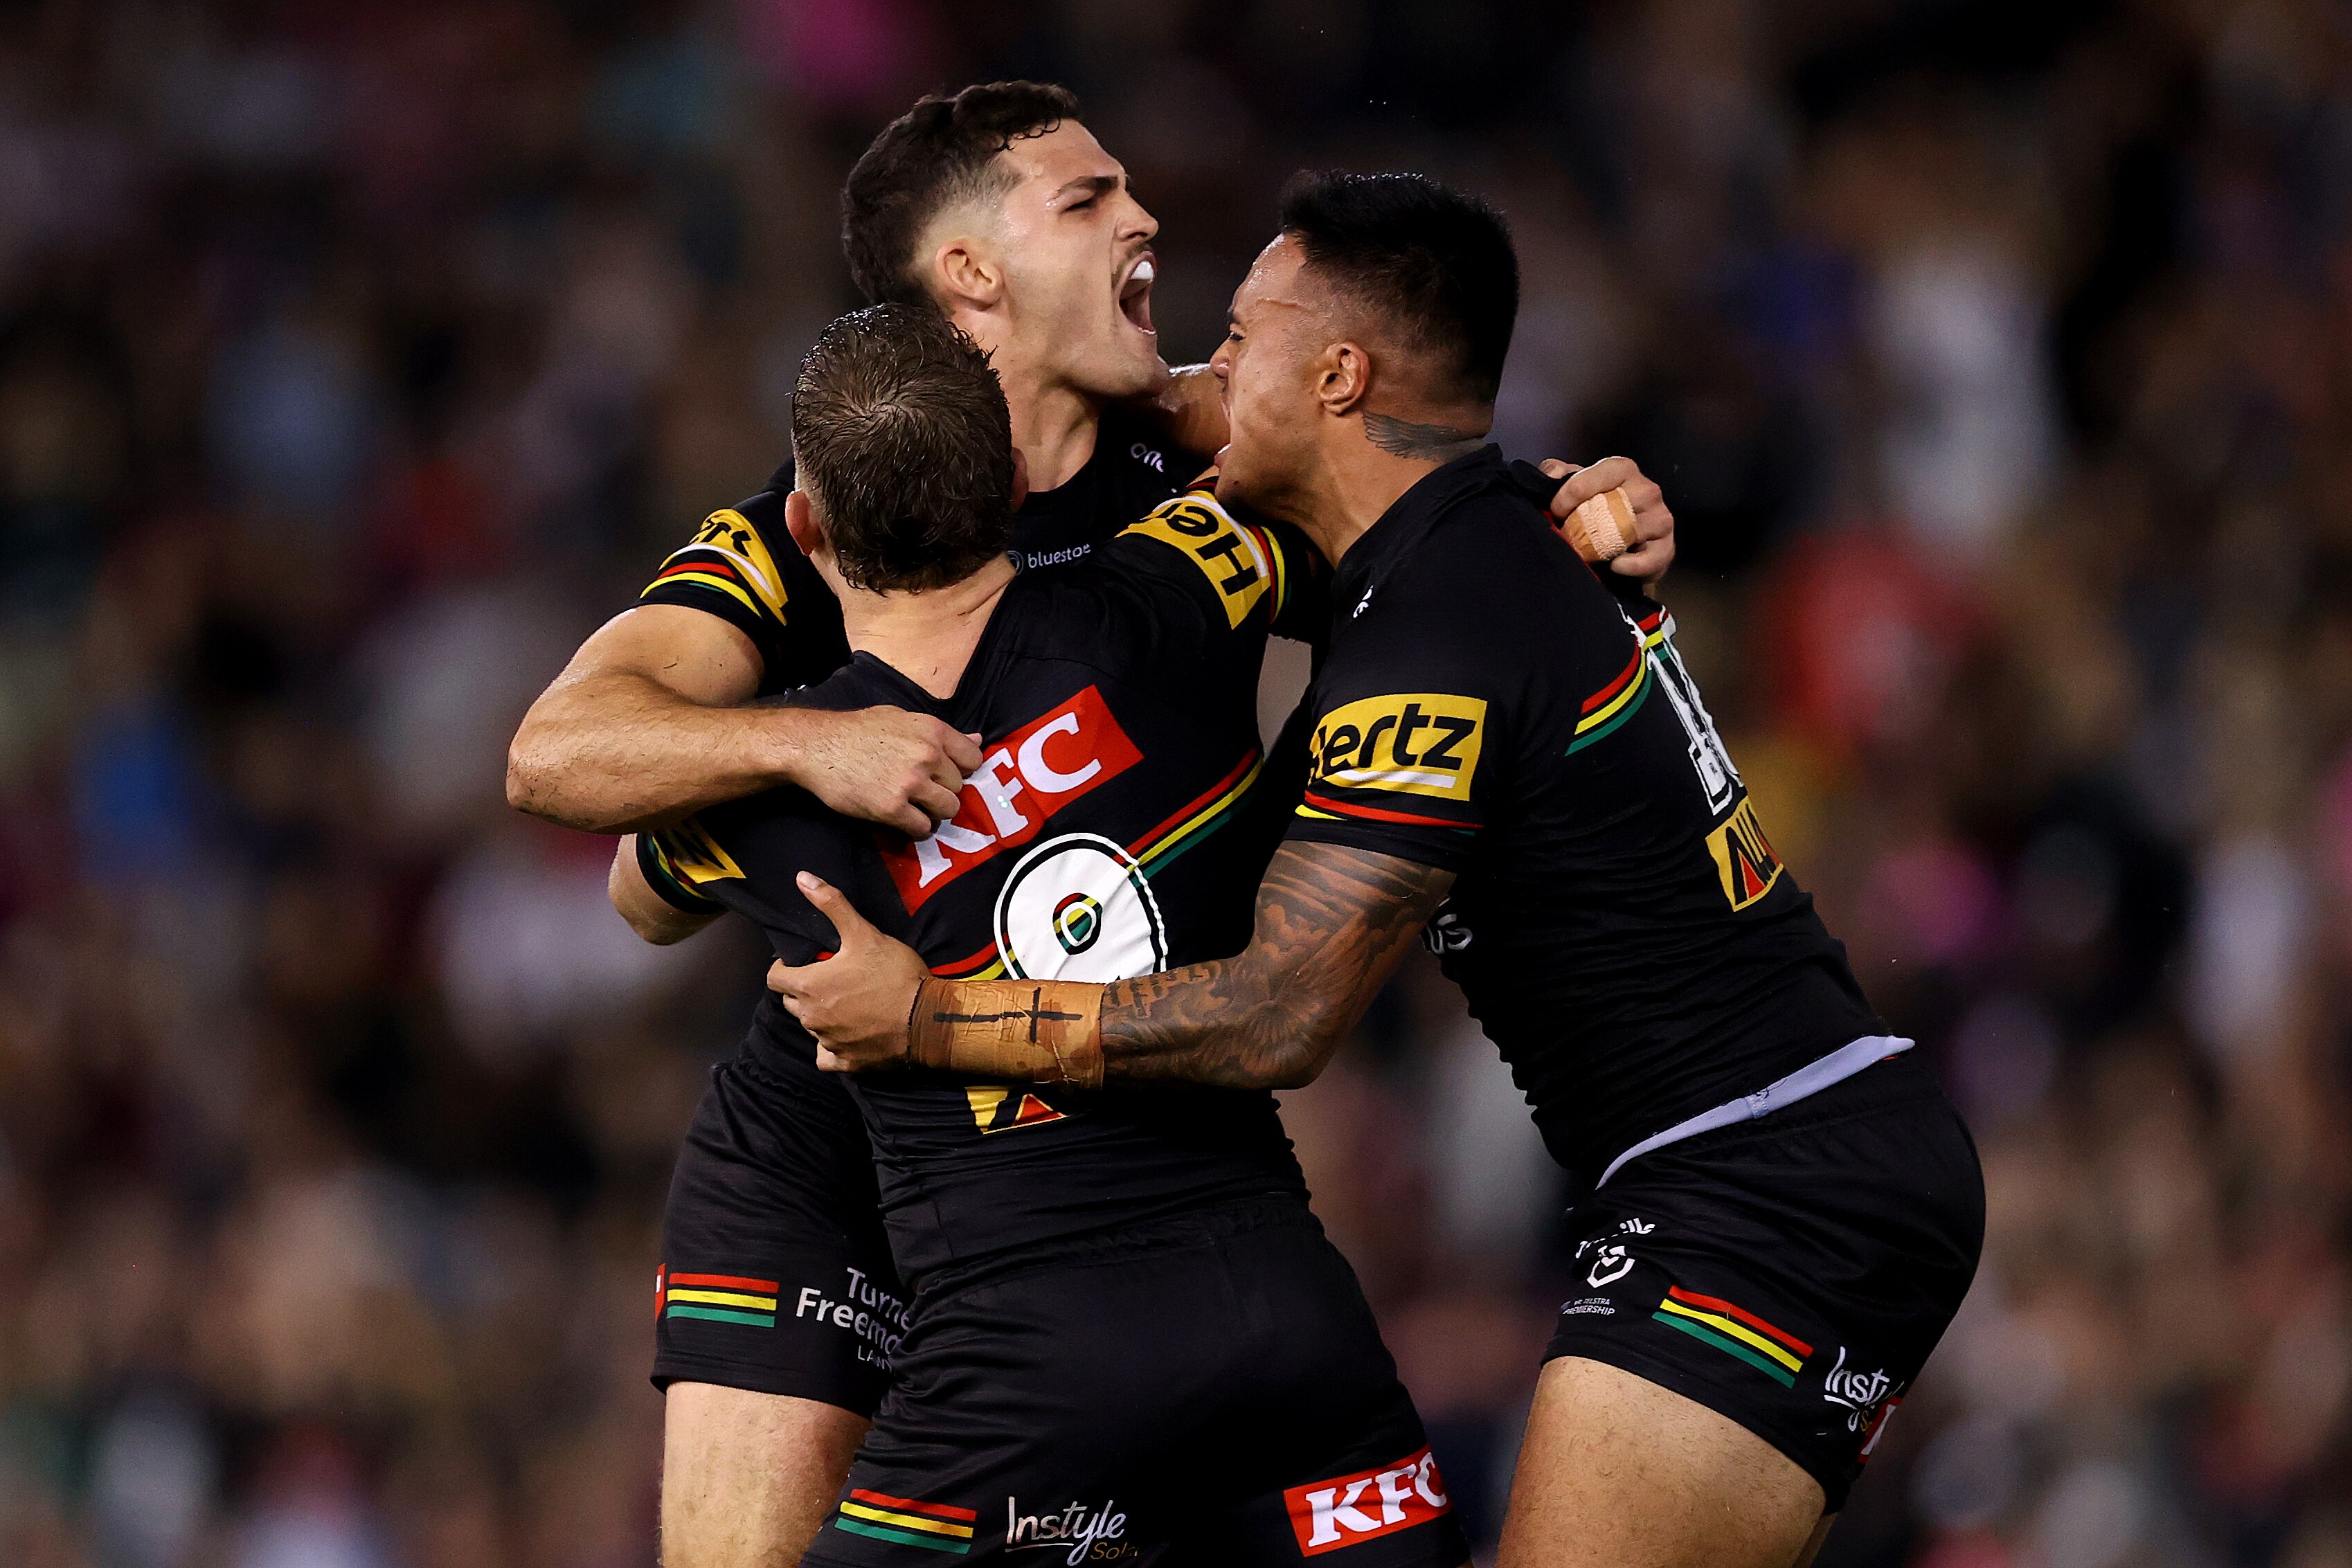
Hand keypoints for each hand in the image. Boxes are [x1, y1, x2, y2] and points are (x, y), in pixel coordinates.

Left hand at [768, 872, 930, 1070]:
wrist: (928, 1018)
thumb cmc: (894, 973)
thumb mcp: (864, 933)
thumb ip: (831, 905)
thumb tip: (802, 878)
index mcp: (809, 986)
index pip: (774, 978)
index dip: (785, 967)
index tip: (804, 961)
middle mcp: (811, 1018)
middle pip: (792, 1002)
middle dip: (804, 989)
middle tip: (831, 979)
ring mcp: (827, 1042)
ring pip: (811, 1027)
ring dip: (821, 1015)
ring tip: (847, 1002)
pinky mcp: (846, 1063)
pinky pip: (826, 1056)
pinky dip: (832, 1046)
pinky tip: (849, 1034)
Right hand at [780, 707, 980, 836]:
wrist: (817, 747)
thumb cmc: (858, 730)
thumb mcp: (901, 718)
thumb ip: (940, 734)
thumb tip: (979, 741)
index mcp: (932, 730)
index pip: (973, 758)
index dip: (962, 770)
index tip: (947, 775)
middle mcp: (927, 755)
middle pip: (959, 787)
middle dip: (943, 791)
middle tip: (922, 791)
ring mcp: (911, 783)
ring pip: (948, 810)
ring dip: (934, 812)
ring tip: (915, 806)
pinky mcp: (892, 808)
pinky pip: (923, 828)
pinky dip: (916, 828)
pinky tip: (902, 819)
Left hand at [1542, 456, 1675, 583]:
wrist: (1616, 547)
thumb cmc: (1595, 511)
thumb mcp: (1573, 485)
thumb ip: (1558, 473)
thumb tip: (1552, 474)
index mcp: (1623, 470)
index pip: (1602, 474)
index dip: (1574, 492)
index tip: (1556, 509)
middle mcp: (1647, 490)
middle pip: (1617, 503)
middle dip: (1588, 522)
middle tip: (1570, 535)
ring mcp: (1660, 519)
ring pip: (1632, 531)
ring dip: (1605, 546)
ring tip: (1590, 552)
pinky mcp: (1666, 548)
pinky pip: (1650, 558)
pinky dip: (1630, 565)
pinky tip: (1614, 565)